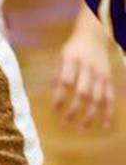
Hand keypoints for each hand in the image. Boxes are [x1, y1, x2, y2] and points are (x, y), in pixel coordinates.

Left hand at [52, 5, 116, 128]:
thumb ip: (57, 76)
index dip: (60, 96)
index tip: (55, 109)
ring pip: (98, 97)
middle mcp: (88, 68)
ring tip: (81, 127)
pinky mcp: (109, 79)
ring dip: (90, 114)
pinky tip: (104, 125)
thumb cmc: (72, 50)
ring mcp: (101, 74)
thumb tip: (54, 100)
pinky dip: (108, 112)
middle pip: (83, 92)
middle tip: (66, 121)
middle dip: (75, 108)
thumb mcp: (60, 58)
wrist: (93, 37)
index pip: (66, 81)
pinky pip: (110, 98)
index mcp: (72, 60)